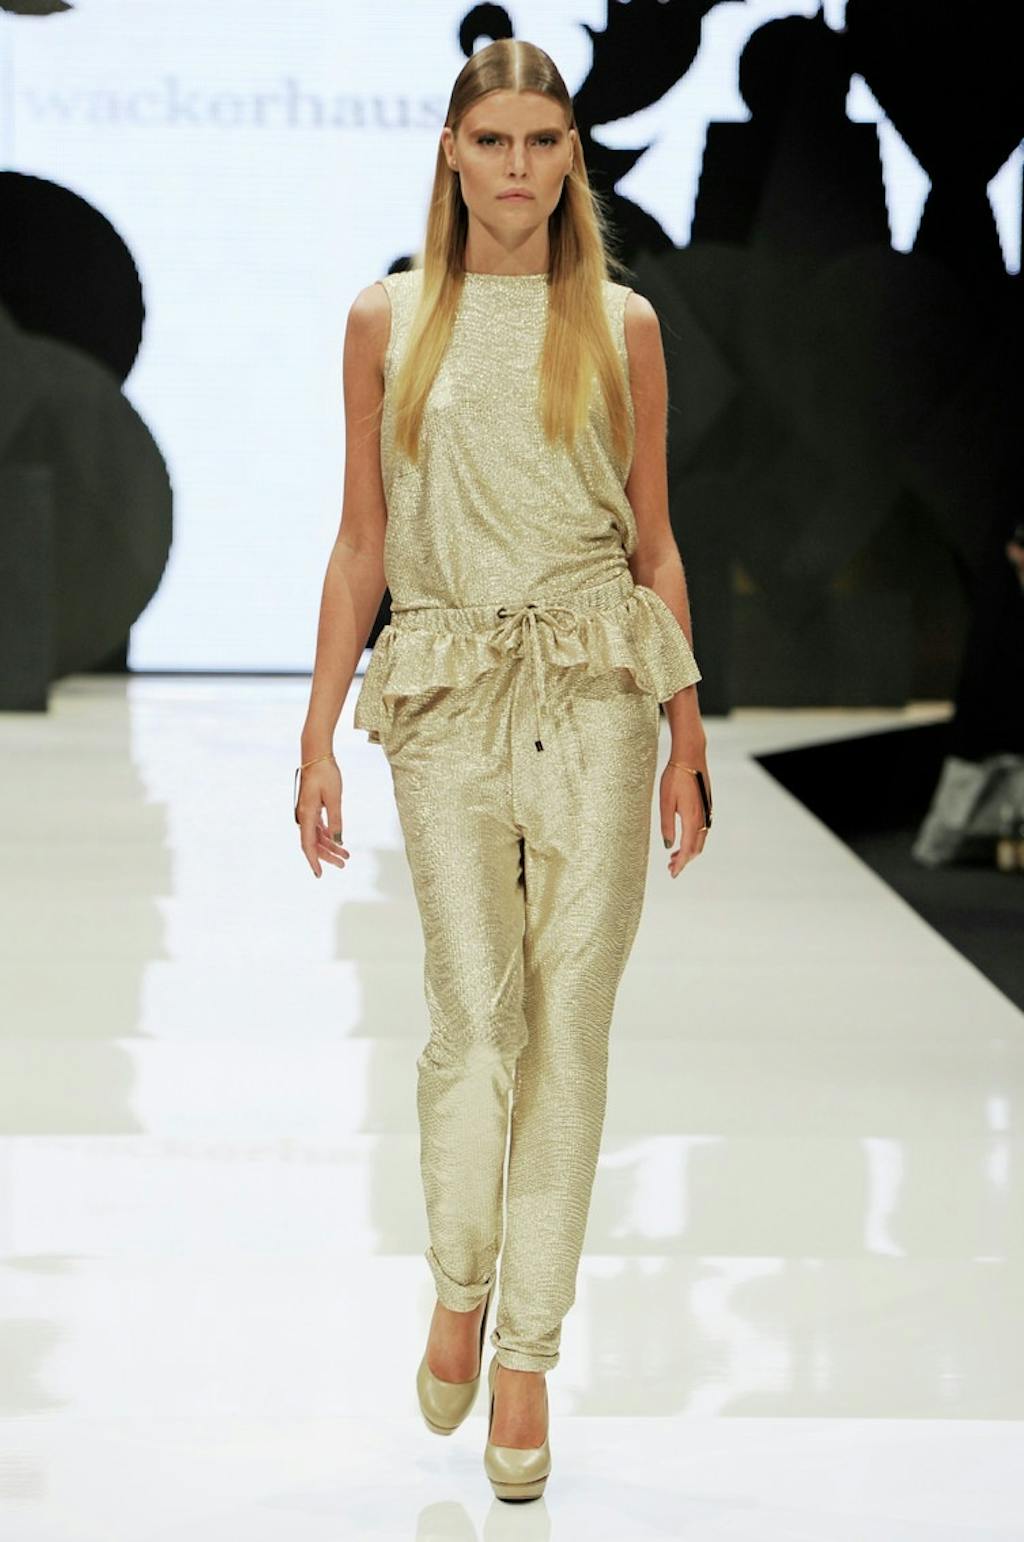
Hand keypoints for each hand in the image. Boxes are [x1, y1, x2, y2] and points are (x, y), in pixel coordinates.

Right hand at [295, 757, 349, 877]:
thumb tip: (338, 840)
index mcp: (307, 815)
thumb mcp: (334, 797)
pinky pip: (318, 827)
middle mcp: (304, 816)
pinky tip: (337, 840)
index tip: (319, 874)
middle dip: (327, 856)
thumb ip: (336, 820)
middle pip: (313, 843)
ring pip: (317, 836)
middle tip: (343, 864)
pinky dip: (327, 835)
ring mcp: (307, 812)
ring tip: (345, 855)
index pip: (308, 844)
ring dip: (330, 846)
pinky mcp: (311, 807)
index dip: (314, 861)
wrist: (316, 756)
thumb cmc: (325, 774)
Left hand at [660, 753, 711, 877]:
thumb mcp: (665, 801)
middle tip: (670, 868)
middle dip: (684, 861)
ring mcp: (707, 813)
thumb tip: (668, 846)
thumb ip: (667, 825)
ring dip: (689, 851)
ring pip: (700, 840)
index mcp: (692, 818)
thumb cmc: (675, 777)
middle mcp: (703, 818)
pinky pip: (702, 831)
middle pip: (696, 848)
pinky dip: (693, 841)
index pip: (688, 849)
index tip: (673, 874)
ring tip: (673, 858)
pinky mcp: (706, 808)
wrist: (691, 757)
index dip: (681, 864)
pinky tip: (682, 840)